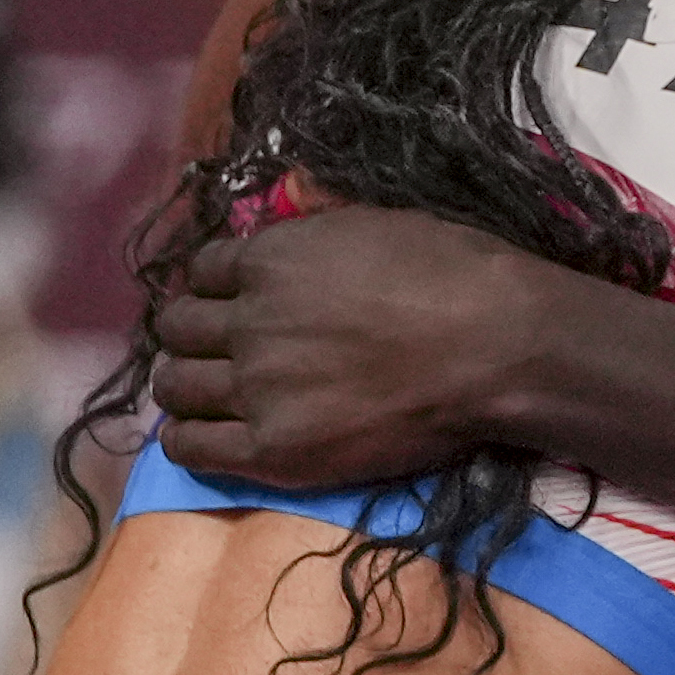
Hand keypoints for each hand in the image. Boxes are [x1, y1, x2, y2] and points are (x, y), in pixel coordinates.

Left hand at [148, 209, 564, 486]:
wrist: (500, 346)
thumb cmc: (458, 275)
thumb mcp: (374, 227)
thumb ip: (312, 245)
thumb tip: (286, 257)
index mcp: (271, 258)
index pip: (202, 270)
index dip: (214, 286)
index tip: (231, 302)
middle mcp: (247, 319)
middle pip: (175, 327)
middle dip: (192, 334)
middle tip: (219, 350)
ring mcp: (254, 386)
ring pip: (174, 386)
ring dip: (187, 385)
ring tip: (213, 394)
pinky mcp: (270, 447)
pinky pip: (189, 446)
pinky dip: (187, 437)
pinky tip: (208, 434)